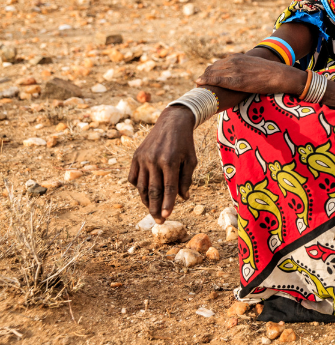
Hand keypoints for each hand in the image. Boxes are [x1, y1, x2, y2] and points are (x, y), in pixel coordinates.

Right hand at [128, 105, 196, 222]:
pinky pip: (133, 178)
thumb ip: (186, 179)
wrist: (172, 122)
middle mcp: (154, 160)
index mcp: (170, 160)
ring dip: (146, 201)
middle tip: (158, 222)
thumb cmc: (185, 143)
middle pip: (153, 191)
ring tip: (152, 210)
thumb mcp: (191, 159)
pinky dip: (138, 187)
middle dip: (155, 209)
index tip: (166, 217)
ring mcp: (143, 158)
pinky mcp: (135, 156)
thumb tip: (183, 198)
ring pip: (141, 187)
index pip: (168, 188)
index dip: (167, 204)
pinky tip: (145, 193)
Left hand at [195, 53, 304, 95]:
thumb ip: (245, 66)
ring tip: (197, 85)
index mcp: (237, 57)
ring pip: (212, 72)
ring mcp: (234, 70)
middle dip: (204, 75)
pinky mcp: (236, 80)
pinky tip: (200, 83)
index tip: (204, 77)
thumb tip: (243, 72)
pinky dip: (207, 81)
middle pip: (213, 67)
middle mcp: (233, 61)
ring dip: (203, 78)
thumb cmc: (268, 72)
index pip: (218, 63)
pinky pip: (217, 79)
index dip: (210, 71)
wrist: (277, 74)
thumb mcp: (254, 64)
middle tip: (198, 83)